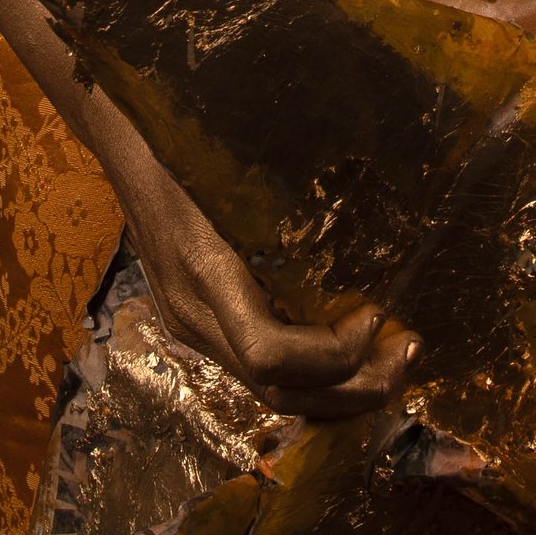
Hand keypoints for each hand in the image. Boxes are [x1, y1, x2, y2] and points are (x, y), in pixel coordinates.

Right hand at [114, 145, 418, 420]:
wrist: (128, 142)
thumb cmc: (190, 142)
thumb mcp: (240, 165)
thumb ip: (293, 197)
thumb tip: (380, 204)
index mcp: (204, 273)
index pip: (269, 355)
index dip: (332, 353)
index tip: (377, 314)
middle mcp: (193, 314)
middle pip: (276, 392)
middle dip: (351, 388)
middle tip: (407, 354)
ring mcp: (190, 325)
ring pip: (268, 393)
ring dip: (338, 391)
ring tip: (392, 361)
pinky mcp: (197, 324)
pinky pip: (260, 371)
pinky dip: (312, 375)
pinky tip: (351, 353)